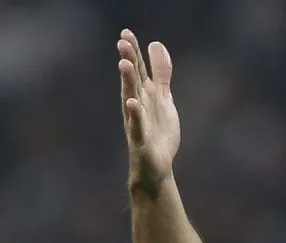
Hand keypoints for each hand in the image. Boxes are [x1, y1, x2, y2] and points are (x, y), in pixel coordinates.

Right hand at [118, 29, 179, 192]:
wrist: (156, 166)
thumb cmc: (157, 132)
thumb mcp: (163, 98)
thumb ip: (161, 73)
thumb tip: (156, 44)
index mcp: (144, 95)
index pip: (137, 70)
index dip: (133, 52)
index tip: (126, 33)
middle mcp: (137, 106)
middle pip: (132, 80)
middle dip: (128, 61)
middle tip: (122, 42)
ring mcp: (137, 122)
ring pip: (131, 99)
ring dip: (127, 82)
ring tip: (124, 64)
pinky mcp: (141, 140)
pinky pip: (136, 126)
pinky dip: (134, 115)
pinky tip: (132, 104)